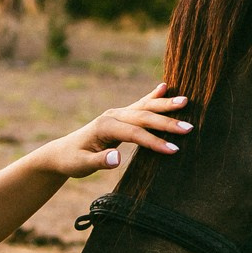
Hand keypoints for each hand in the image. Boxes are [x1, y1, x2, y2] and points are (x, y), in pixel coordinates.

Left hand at [33, 84, 192, 176]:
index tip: (173, 150)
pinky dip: (153, 96)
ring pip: (144, 107)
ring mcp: (117, 113)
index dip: (154, 142)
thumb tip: (117, 158)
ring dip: (165, 105)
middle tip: (190, 128)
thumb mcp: (81, 165)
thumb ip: (99, 161)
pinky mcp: (120, 115)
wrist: (62, 152)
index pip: (134, 133)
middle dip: (167, 122)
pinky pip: (140, 104)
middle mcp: (112, 115)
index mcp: (105, 126)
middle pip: (143, 116)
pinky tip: (165, 87)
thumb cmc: (72, 161)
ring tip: (186, 101)